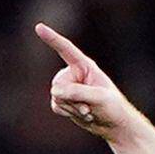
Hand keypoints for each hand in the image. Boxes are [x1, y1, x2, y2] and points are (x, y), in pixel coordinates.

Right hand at [35, 22, 134, 140]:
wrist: (115, 125)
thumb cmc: (114, 108)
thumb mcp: (99, 98)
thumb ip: (77, 92)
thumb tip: (56, 92)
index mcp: (85, 66)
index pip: (66, 50)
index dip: (52, 39)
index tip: (39, 27)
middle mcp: (73, 74)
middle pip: (58, 84)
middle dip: (72, 99)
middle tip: (89, 107)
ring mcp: (67, 87)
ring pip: (57, 96)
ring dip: (73, 108)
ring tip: (89, 111)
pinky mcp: (64, 100)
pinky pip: (56, 105)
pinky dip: (69, 113)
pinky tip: (84, 115)